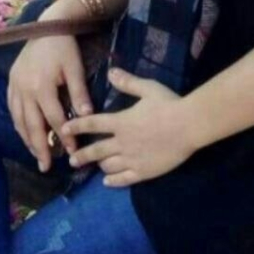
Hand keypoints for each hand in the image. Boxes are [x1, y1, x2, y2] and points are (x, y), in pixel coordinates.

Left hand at [60, 68, 192, 187]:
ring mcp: (132, 159)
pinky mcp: (144, 171)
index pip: (92, 124)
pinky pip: (124, 179)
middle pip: (96, 151)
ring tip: (94, 167)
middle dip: (81, 155)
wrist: (189, 126)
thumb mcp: (148, 88)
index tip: (64, 130)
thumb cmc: (169, 104)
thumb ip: (128, 82)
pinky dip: (113, 181)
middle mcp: (122, 142)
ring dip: (99, 166)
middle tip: (71, 159)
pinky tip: (107, 182)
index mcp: (121, 122)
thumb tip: (111, 71)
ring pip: (108, 166)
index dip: (76, 126)